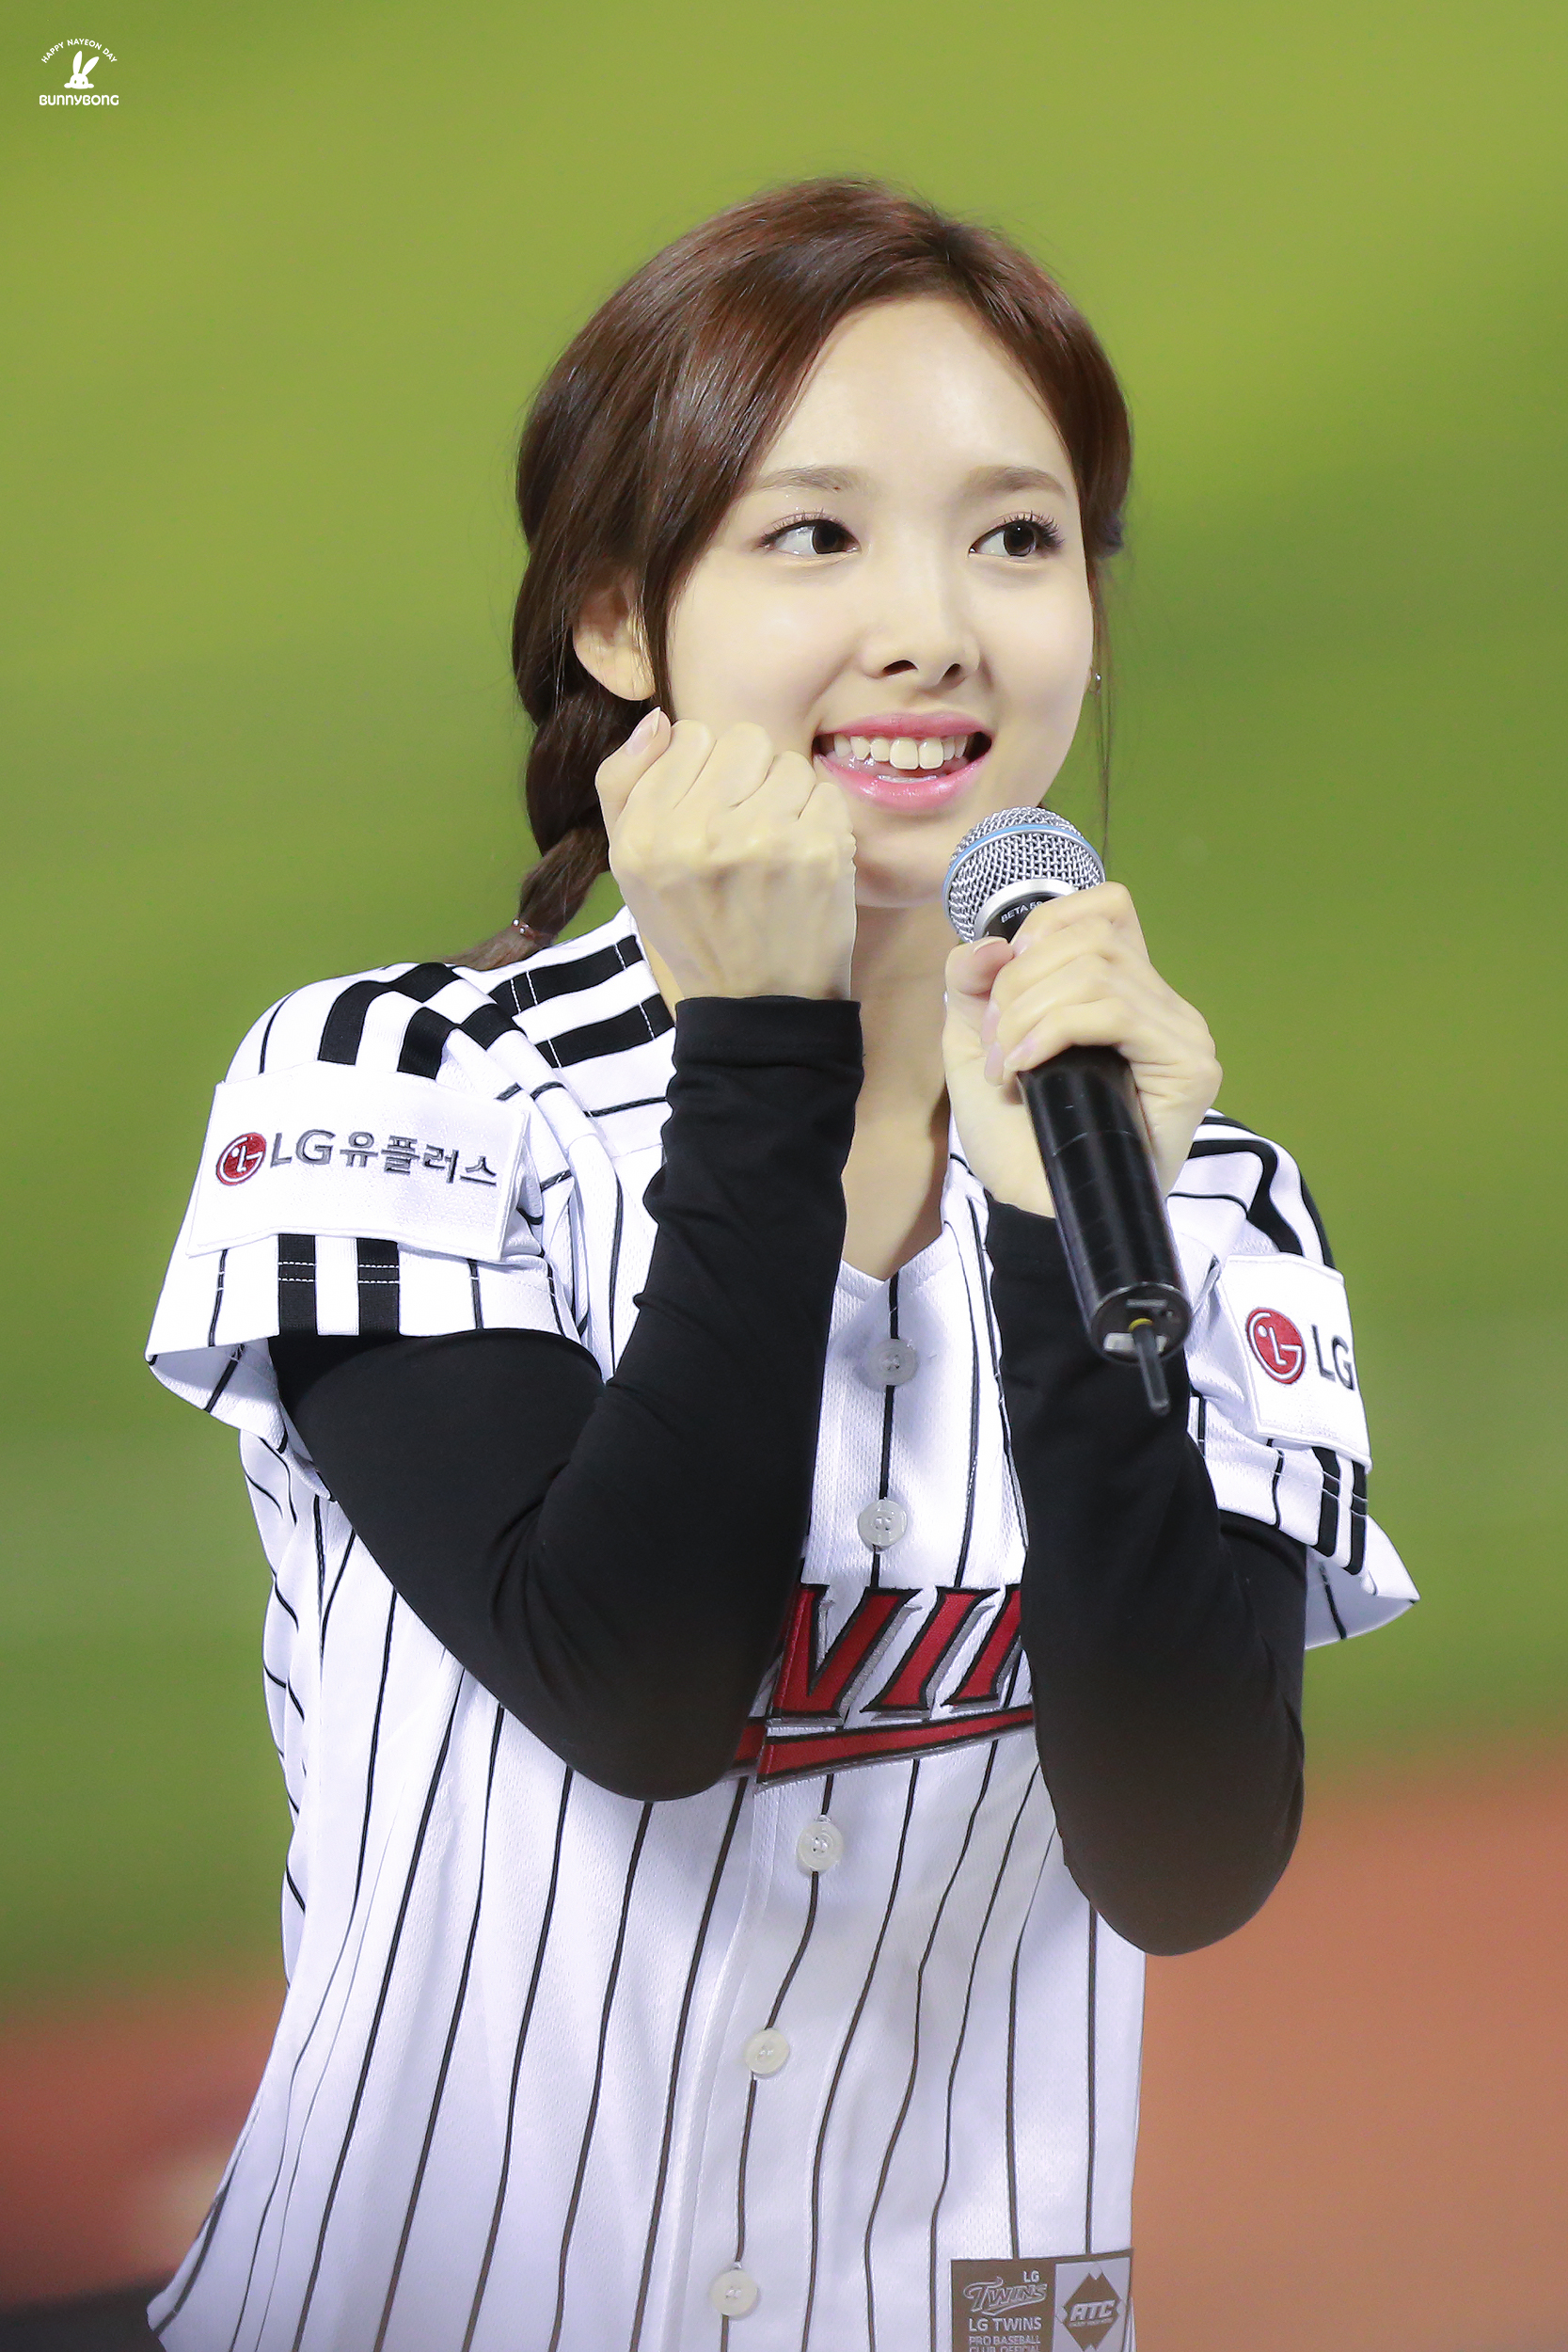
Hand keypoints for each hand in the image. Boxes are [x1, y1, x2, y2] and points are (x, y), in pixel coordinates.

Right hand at [595, 712, 857, 1000]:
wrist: (759, 1004)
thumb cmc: (693, 927)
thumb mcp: (630, 867)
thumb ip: (624, 786)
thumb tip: (657, 720)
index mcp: (643, 835)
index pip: (687, 736)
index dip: (705, 768)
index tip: (709, 809)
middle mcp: (697, 833)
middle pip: (744, 739)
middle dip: (750, 775)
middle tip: (748, 825)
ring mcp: (762, 840)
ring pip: (789, 764)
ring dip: (788, 797)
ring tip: (776, 845)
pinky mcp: (818, 851)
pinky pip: (825, 793)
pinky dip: (820, 821)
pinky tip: (804, 859)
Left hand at [941, 883, 1221, 1213]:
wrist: (1032, 1208)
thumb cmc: (1013, 1133)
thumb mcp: (973, 1043)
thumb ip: (971, 983)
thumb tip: (990, 942)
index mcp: (1120, 987)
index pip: (1106, 908)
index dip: (1046, 926)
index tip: (1003, 986)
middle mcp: (1160, 1003)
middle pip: (1089, 938)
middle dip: (1018, 985)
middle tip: (994, 1046)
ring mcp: (1181, 1033)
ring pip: (1098, 972)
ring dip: (1027, 1014)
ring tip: (1005, 1067)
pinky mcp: (1188, 1066)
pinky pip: (1117, 1012)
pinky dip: (1054, 1032)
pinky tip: (1024, 1070)